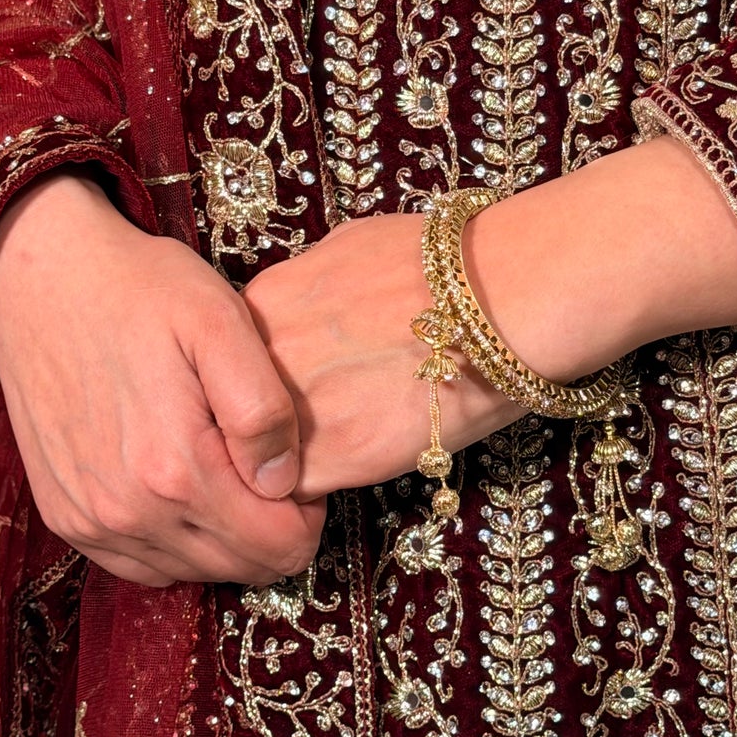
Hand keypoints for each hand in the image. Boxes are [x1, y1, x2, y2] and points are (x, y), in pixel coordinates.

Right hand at [0, 173, 325, 586]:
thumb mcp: (221, 321)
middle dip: (269, 527)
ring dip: (221, 535)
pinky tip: (179, 485)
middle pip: (239, 569)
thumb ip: (262, 408)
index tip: (296, 464)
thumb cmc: (140, 288)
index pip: (279, 549)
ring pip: (193, 572)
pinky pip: (142, 564)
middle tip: (261, 459)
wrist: (40, 276)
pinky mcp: (63, 518)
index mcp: (176, 471)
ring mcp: (89, 521)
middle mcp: (128, 513)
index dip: (306, 513)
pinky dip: (174, 539)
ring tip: (219, 462)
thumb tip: (283, 483)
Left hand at [242, 213, 520, 498]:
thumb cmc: (442, 263)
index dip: (270, 375)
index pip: (234, 359)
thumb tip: (311, 298)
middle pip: (242, 408)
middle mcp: (263, 361)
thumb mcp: (351, 247)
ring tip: (351, 436)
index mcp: (264, 304)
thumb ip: (310, 283)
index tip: (304, 378)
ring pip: (264, 455)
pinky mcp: (333, 460)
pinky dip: (321, 486)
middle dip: (273, 417)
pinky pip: (302, 489)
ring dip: (294, 456)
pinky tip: (363, 460)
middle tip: (329, 411)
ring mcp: (293, 413)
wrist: (501, 299)